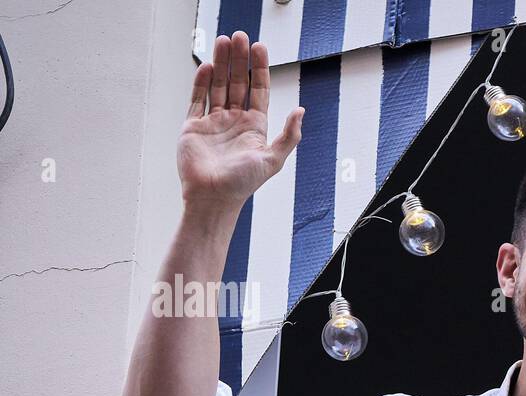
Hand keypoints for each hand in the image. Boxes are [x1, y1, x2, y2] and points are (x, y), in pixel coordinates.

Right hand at [177, 32, 303, 213]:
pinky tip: (208, 65)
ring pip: (218, 86)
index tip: (260, 47)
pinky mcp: (193, 126)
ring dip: (222, 64)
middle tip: (240, 36)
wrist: (213, 197)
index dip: (259, 69)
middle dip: (239, 59)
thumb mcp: (273, 159)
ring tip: (224, 41)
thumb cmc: (243, 183)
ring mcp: (214, 122)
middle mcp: (235, 122)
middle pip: (238, 83)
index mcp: (255, 128)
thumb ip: (289, 136)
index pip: (258, 91)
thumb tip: (301, 111)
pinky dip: (202, 82)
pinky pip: (198, 99)